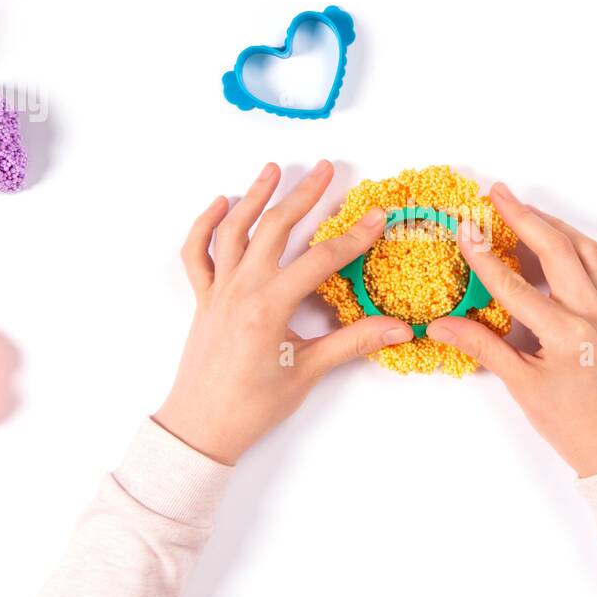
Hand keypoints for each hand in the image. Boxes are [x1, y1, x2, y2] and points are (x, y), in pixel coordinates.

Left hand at [154, 161, 412, 464]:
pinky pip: (197, 254)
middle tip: (327, 169)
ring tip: (273, 170)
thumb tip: (399, 329)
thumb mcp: (308, 372)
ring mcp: (218, 291)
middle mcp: (241, 290)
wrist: (200, 427)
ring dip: (254, 197)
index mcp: (269, 306)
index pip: (321, 260)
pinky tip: (220, 204)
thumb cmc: (252, 406)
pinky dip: (205, 225)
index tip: (376, 217)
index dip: (353, 237)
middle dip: (304, 195)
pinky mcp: (203, 299)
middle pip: (275, 228)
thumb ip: (353, 343)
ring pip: (234, 231)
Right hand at [426, 183, 596, 476]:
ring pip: (586, 250)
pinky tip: (568, 244)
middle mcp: (594, 313)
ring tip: (525, 210)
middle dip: (524, 216)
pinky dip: (587, 248)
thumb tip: (442, 325)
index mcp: (566, 333)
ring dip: (555, 225)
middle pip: (556, 249)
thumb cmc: (572, 424)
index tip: (464, 229)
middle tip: (496, 193)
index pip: (514, 284)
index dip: (484, 255)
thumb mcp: (522, 387)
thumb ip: (483, 347)